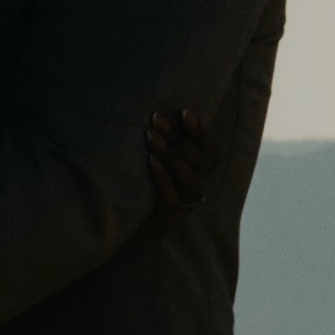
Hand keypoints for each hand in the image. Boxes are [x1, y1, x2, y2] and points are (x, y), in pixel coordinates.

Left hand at [144, 104, 217, 218]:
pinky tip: (151, 161)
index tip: (184, 111)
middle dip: (179, 137)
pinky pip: (172, 197)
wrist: (125, 225)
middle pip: (200, 163)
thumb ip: (159, 139)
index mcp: (199, 174)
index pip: (210, 152)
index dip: (200, 132)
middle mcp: (198, 190)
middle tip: (156, 117)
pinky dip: (163, 177)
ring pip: (191, 180)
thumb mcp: (154, 161)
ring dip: (171, 155)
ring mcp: (185, 206)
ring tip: (150, 136)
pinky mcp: (169, 219)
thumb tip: (150, 109)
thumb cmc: (140, 185)